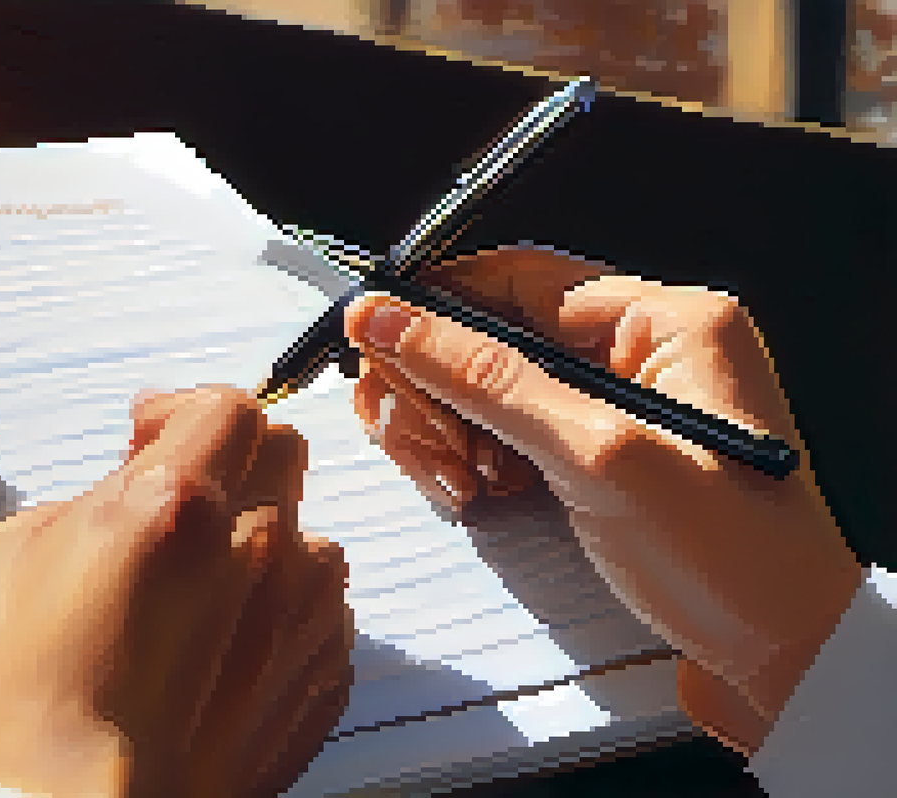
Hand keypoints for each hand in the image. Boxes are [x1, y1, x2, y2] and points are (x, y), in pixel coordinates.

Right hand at [0, 386, 352, 797]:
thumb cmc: (35, 694)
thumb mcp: (21, 552)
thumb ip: (93, 495)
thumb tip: (128, 486)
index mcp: (180, 503)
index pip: (229, 406)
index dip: (184, 409)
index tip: (154, 432)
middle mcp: (260, 550)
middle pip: (284, 454)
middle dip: (234, 458)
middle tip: (184, 495)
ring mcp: (301, 620)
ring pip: (311, 542)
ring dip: (266, 545)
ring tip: (209, 590)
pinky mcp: (320, 682)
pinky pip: (321, 620)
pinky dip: (282, 619)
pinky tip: (226, 652)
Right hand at [340, 245, 861, 754]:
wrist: (780, 658)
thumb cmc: (728, 556)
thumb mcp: (594, 454)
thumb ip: (485, 378)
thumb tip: (388, 316)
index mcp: (664, 320)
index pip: (518, 278)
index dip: (435, 306)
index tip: (368, 336)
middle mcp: (640, 351)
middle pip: (492, 334)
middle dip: (437, 385)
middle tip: (423, 440)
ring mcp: (615, 407)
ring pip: (487, 388)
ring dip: (446, 428)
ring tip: (455, 479)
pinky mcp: (595, 457)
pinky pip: (505, 434)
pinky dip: (471, 459)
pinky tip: (471, 492)